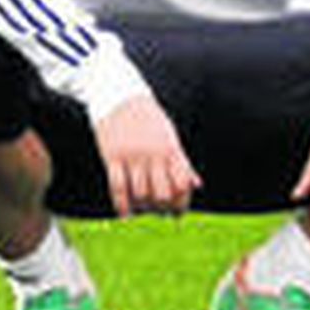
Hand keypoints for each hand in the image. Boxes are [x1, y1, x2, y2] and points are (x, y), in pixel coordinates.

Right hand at [92, 94, 200, 217]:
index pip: (181, 184)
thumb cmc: (148, 117)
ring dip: (143, 208)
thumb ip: (183, 162)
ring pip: (140, 194)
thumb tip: (197, 184)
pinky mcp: (112, 157)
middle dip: (163, 209)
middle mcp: (153, 154)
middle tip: (160, 213)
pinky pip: (117, 187)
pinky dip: (122, 205)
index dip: (182, 203)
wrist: (120, 95)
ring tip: (144, 210)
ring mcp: (132, 156)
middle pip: (161, 194)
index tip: (178, 213)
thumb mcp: (170, 136)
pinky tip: (126, 214)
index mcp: (171, 148)